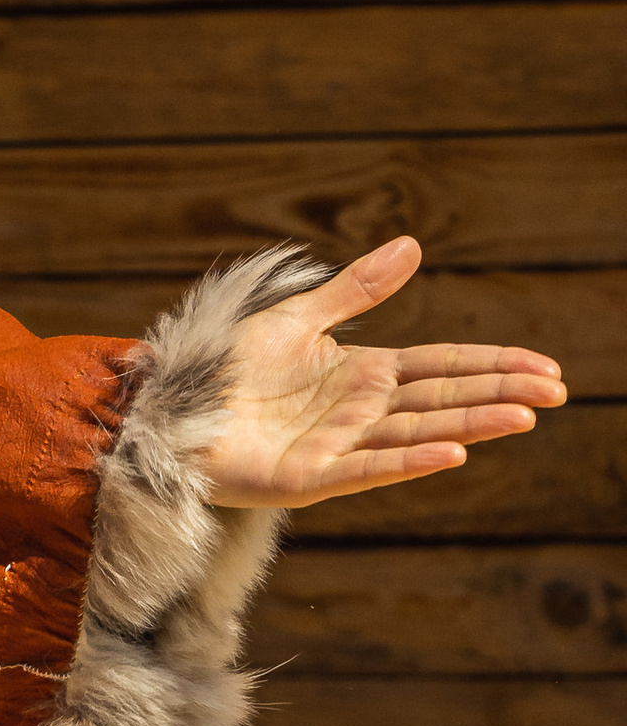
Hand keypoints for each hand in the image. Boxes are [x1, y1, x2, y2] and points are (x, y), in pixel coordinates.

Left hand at [195, 238, 565, 508]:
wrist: (169, 414)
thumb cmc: (228, 372)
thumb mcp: (297, 320)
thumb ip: (355, 290)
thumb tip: (413, 246)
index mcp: (364, 376)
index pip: (443, 367)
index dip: (494, 365)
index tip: (546, 368)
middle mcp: (360, 413)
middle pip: (443, 399)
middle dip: (499, 395)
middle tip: (557, 393)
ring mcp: (338, 447)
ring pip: (416, 432)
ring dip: (470, 425)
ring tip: (522, 418)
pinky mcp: (307, 478)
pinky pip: (365, 469)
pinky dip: (408, 460)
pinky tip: (451, 453)